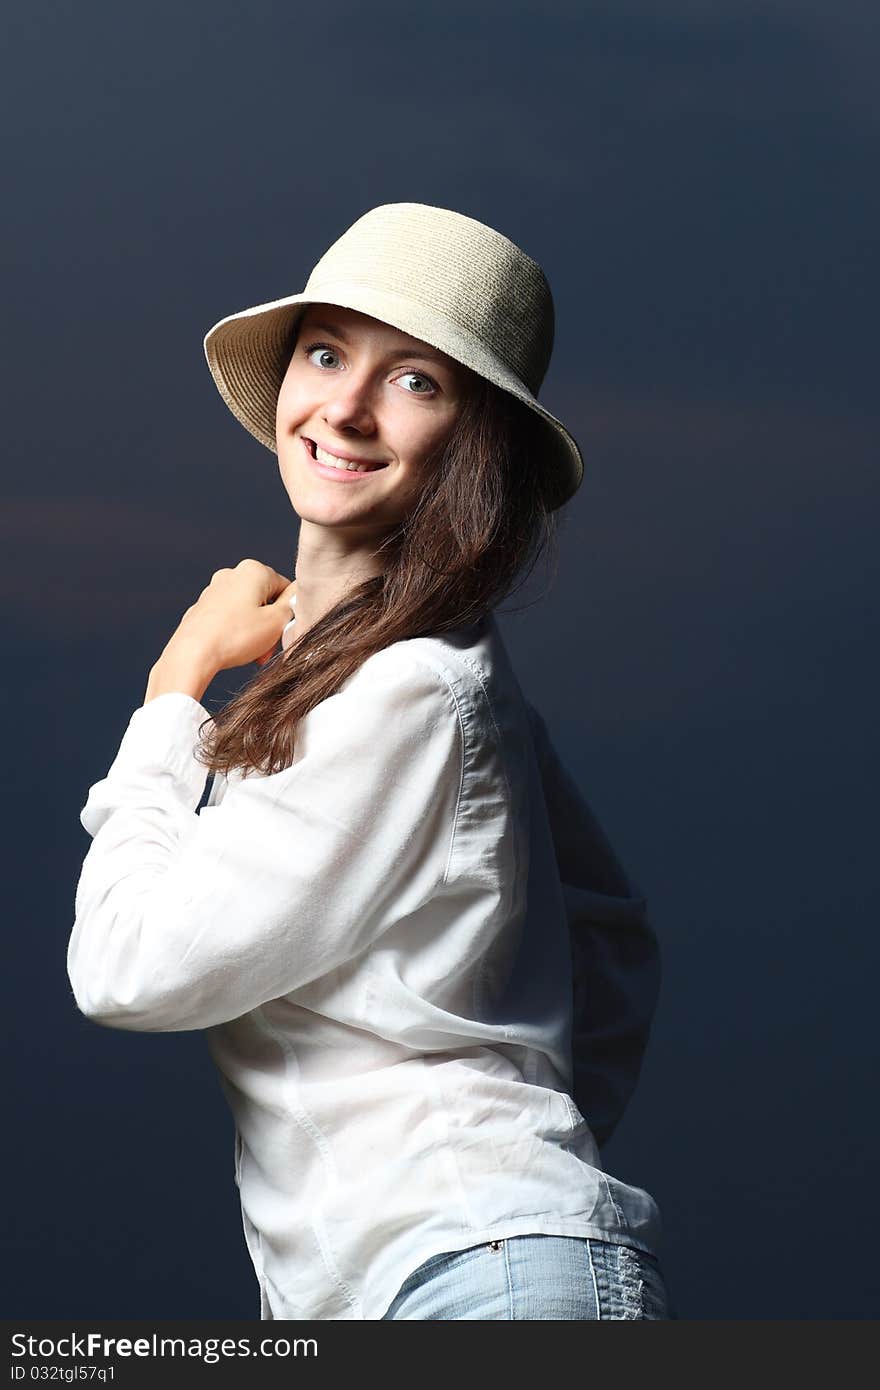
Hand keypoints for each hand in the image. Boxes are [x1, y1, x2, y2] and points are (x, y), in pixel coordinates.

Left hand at [163, 559, 296, 674]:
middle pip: (265, 599)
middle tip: (270, 647)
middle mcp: (231, 574)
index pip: (286, 588)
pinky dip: (237, 633)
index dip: (290, 613)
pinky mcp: (202, 608)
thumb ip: (293, 604)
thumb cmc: (235, 637)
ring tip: (253, 653)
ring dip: (255, 632)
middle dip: (271, 625)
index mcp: (253, 571)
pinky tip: (235, 650)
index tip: (284, 632)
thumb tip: (296, 595)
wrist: (192, 653)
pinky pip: (229, 619)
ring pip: (247, 611)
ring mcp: (213, 591)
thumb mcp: (277, 621)